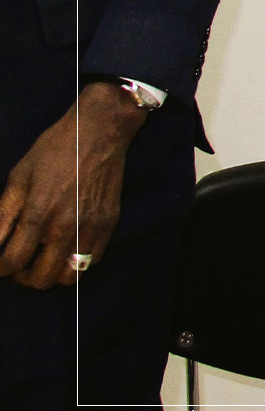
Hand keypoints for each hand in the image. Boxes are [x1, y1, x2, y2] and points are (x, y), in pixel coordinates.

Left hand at [0, 82, 147, 288]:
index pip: (12, 262)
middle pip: (40, 279)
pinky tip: (65, 248)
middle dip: (21, 277)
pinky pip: (91, 262)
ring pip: (68, 278)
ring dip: (50, 275)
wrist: (100, 132)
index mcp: (38, 214)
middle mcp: (65, 228)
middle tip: (17, 264)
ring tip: (42, 261)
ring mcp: (90, 229)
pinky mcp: (109, 225)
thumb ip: (3, 215)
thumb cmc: (55, 149)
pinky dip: (75, 264)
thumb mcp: (19, 177)